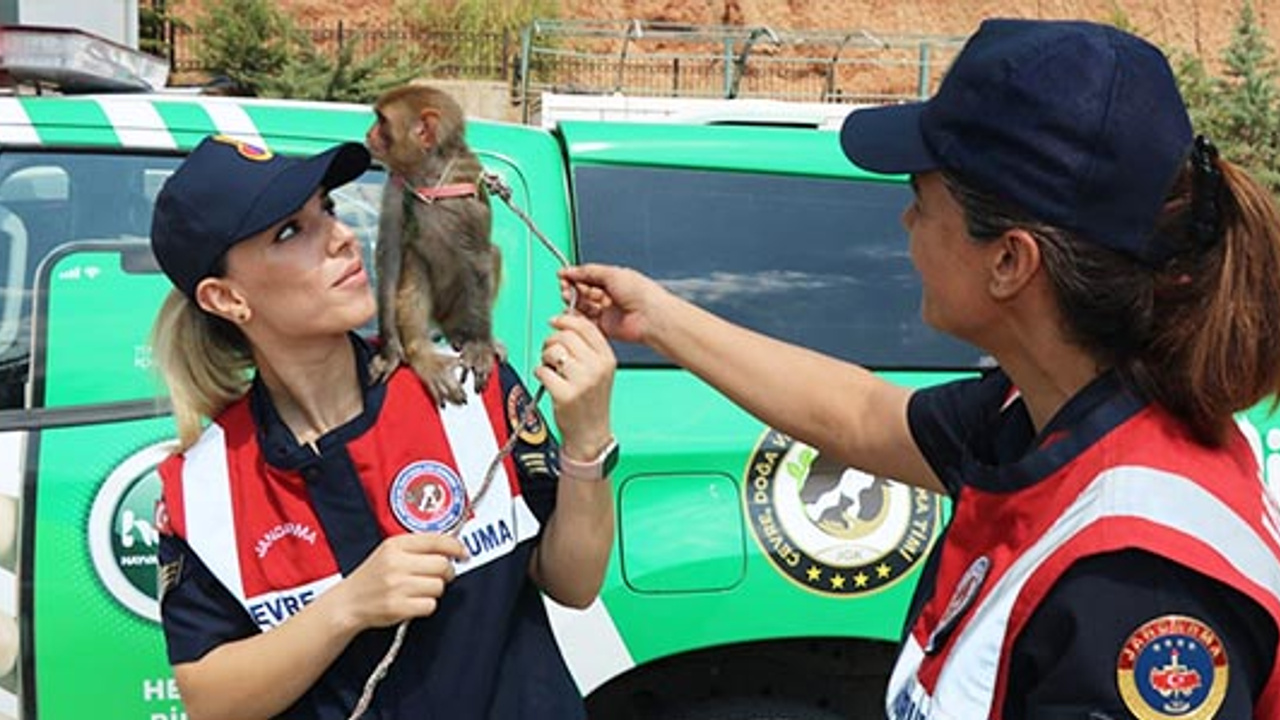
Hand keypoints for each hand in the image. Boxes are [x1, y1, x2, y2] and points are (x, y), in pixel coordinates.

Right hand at [333, 532, 467, 630]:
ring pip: (438, 586)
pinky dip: (426, 606)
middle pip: (442, 565)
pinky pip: (430, 605)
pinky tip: (413, 602)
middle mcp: (396, 563)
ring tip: (419, 590)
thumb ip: (418, 546)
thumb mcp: (390, 551)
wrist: (348, 603)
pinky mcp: (398, 607)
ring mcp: (396, 586)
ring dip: (434, 590)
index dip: (456, 547)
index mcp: (396, 545)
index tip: (463, 553)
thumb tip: (452, 548)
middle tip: (438, 576)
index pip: (437, 540)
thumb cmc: (373, 577)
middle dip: (446, 572)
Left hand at [534, 313, 615, 461]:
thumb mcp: (598, 370)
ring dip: (545, 357)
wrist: (591, 434)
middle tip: (550, 352)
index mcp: (607, 358)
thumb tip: (565, 321)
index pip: (585, 326)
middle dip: (551, 341)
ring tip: (551, 368)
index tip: (555, 321)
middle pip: (566, 336)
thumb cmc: (591, 401)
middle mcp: (597, 367)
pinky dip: (539, 373)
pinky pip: (542, 370)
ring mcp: (582, 381)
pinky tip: (547, 381)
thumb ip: (586, 347)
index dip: (566, 319)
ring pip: (553, 351)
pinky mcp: (565, 394)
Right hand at [558, 264, 670, 345]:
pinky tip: (571, 311)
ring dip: (573, 300)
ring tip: (566, 296)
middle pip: (584, 291)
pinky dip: (577, 316)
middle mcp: (611, 296)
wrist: (651, 317)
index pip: (589, 276)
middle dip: (572, 287)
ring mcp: (608, 312)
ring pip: (583, 306)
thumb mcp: (612, 273)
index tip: (562, 274)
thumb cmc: (641, 293)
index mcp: (615, 280)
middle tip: (564, 286)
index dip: (575, 275)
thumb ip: (589, 271)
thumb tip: (571, 270)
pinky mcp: (606, 327)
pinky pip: (587, 322)